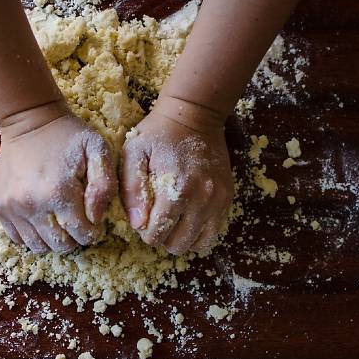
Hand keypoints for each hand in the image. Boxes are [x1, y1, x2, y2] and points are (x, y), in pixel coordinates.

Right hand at [0, 110, 116, 253]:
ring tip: (60, 223)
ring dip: (53, 241)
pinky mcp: (0, 206)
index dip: (93, 232)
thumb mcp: (98, 150)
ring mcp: (12, 207)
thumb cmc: (68, 135)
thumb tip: (96, 218)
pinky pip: (17, 238)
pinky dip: (32, 236)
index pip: (83, 234)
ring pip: (37, 246)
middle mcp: (32, 204)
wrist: (29, 120)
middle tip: (77, 222)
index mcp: (59, 193)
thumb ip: (104, 185)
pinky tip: (42, 221)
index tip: (94, 221)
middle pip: (60, 245)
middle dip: (74, 239)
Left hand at [120, 97, 233, 254]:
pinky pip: (214, 232)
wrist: (195, 115)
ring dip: (182, 239)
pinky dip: (199, 233)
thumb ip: (132, 190)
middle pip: (178, 244)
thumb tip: (138, 224)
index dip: (144, 231)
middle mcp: (202, 199)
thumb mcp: (134, 153)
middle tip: (156, 219)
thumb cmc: (158, 133)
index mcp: (177, 189)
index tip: (142, 217)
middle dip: (162, 237)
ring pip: (199, 244)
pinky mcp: (227, 199)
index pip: (157, 234)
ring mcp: (218, 200)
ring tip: (173, 222)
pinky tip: (187, 219)